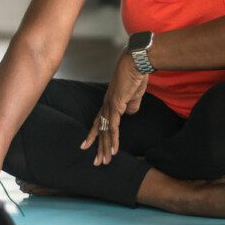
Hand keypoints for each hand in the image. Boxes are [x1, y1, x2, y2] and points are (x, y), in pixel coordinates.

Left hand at [80, 50, 148, 164]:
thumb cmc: (136, 75)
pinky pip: (114, 127)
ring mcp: (110, 105)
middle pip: (99, 128)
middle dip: (98, 147)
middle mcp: (106, 104)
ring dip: (106, 148)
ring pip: (105, 131)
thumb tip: (130, 114)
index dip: (94, 134)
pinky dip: (114, 139)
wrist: (137, 62)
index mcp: (110, 101)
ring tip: (104, 161)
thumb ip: (131, 105)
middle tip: (96, 162)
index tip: (87, 146)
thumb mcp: (135, 95)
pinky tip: (115, 150)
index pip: (99, 120)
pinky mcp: (116, 105)